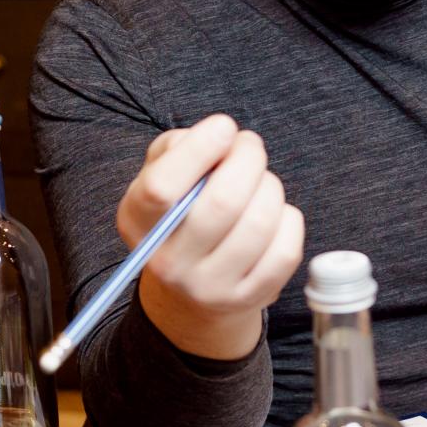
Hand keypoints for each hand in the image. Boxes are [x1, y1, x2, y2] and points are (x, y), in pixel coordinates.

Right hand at [119, 113, 305, 360]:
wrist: (192, 291)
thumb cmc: (181, 215)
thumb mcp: (160, 176)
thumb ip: (178, 147)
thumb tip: (221, 137)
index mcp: (139, 223)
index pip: (162, 188)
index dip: (199, 149)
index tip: (223, 128)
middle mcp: (170, 262)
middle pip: (223, 202)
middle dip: (248, 159)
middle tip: (249, 147)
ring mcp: (211, 287)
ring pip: (260, 222)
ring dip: (269, 187)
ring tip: (260, 183)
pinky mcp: (250, 298)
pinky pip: (286, 248)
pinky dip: (287, 219)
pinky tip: (272, 215)